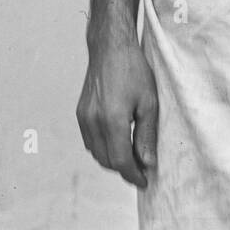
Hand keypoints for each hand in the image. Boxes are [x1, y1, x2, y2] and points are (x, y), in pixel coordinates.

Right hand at [76, 39, 158, 189]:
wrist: (111, 48)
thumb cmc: (133, 69)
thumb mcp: (149, 102)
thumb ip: (146, 135)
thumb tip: (147, 162)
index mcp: (112, 119)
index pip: (120, 160)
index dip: (133, 174)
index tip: (144, 181)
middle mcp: (94, 121)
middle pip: (107, 160)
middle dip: (124, 169)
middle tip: (141, 168)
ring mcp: (84, 117)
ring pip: (96, 153)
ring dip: (112, 159)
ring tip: (132, 156)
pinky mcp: (80, 113)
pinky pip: (89, 141)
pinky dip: (102, 148)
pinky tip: (116, 141)